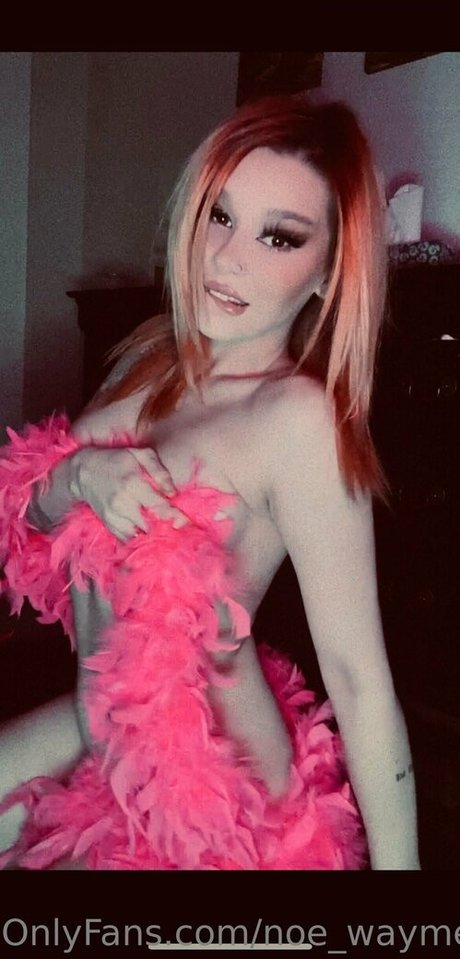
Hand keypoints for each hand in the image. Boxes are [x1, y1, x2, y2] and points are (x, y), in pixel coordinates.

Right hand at [69, 446, 187, 540]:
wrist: (83, 469)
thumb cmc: (116, 459)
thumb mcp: (140, 454)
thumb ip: (159, 472)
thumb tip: (173, 493)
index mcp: (133, 485)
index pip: (159, 507)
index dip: (175, 516)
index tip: (186, 522)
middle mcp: (123, 503)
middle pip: (150, 525)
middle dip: (164, 527)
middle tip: (174, 526)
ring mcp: (113, 516)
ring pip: (138, 535)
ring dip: (150, 534)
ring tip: (159, 530)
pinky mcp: (108, 523)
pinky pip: (126, 539)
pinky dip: (137, 537)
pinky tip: (144, 531)